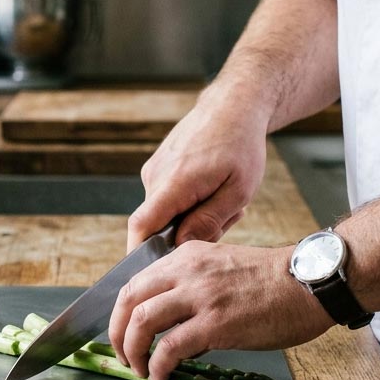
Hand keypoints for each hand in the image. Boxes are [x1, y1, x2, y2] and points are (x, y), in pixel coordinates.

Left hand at [108, 241, 332, 379]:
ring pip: (141, 322)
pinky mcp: (215, 323)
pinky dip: (158, 366)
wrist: (312, 282)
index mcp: (187, 257)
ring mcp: (200, 296)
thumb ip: (193, 290)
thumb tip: (173, 328)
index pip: (136, 282)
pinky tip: (161, 378)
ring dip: (132, 351)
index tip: (122, 331)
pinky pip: (169, 348)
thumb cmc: (275, 281)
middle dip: (116, 332)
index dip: (122, 312)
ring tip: (139, 370)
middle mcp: (187, 272)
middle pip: (129, 300)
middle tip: (122, 355)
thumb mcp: (223, 269)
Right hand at [126, 98, 268, 250]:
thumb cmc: (240, 144)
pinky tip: (213, 188)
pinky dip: (189, 201)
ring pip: (165, 211)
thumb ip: (208, 222)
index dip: (139, 255)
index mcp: (174, 183)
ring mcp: (154, 170)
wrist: (233, 105)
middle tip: (225, 219)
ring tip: (223, 198)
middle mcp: (155, 176)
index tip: (145, 274)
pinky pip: (167, 197)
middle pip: (157, 225)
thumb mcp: (237, 190)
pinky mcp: (158, 168)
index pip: (141, 227)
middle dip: (186, 233)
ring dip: (192, 215)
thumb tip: (182, 246)